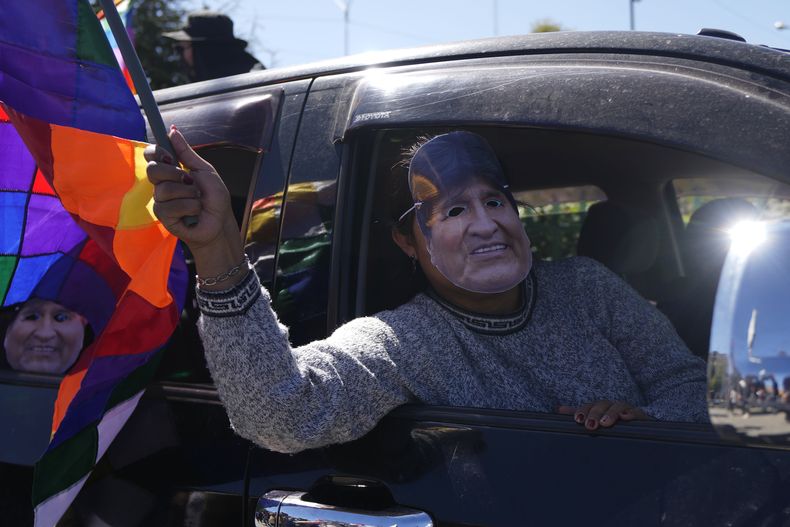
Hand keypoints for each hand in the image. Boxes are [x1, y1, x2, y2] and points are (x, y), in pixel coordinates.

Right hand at [144, 126, 236, 252]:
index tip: (170, 156)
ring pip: (164, 190)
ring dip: (188, 194)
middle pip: (153, 170)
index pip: (151, 156)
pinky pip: (170, 207)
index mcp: (171, 171)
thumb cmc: (214, 198)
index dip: (156, 152)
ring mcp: (161, 201)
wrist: (220, 222)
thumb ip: (187, 153)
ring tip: (198, 200)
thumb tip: (173, 130)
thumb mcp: (205, 171)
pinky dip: (189, 208)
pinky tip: (194, 213)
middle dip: (175, 174)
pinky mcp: (164, 217)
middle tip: (190, 181)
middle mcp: (162, 185)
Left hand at [557, 400, 649, 430]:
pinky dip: (632, 414)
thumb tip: (560, 409)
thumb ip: (580, 415)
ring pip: (617, 407)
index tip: (577, 420)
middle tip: (591, 425)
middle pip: (602, 405)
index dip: (583, 411)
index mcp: (600, 407)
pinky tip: (626, 417)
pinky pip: (637, 413)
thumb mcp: (595, 419)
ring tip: (605, 423)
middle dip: (595, 414)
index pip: (589, 406)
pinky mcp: (640, 416)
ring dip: (611, 414)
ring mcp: (627, 409)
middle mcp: (612, 406)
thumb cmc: (613, 423)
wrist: (638, 428)